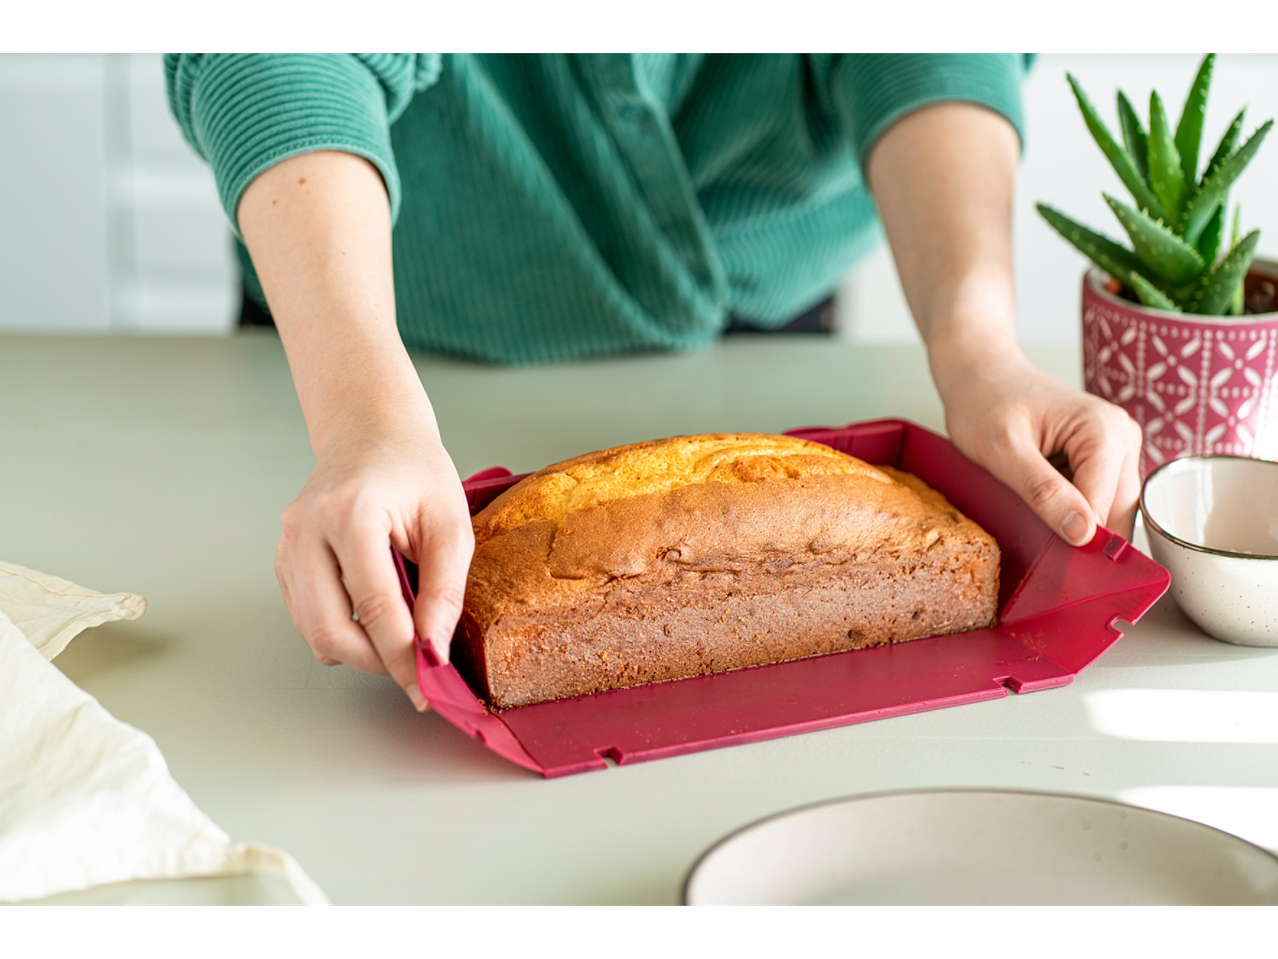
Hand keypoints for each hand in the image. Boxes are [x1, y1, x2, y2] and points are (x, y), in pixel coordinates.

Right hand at [275, 424, 473, 709]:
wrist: (373, 433)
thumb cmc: (415, 471)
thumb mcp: (450, 524)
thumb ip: (444, 589)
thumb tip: (434, 650)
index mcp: (350, 513)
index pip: (375, 607)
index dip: (402, 655)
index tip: (427, 685)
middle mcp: (307, 530)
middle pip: (330, 629)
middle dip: (376, 661)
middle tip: (414, 668)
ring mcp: (288, 545)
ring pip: (313, 630)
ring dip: (358, 649)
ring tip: (399, 636)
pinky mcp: (284, 559)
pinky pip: (306, 616)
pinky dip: (340, 629)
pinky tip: (372, 614)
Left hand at [934, 344, 1141, 543]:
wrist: (980, 374)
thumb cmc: (984, 402)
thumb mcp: (1002, 452)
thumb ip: (1043, 491)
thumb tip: (1082, 533)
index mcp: (1103, 430)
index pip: (1104, 507)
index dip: (1079, 540)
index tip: (1053, 566)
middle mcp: (1122, 435)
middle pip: (1116, 511)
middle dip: (1082, 535)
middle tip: (1040, 547)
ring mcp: (1117, 445)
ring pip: (1110, 508)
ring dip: (1077, 521)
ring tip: (1035, 510)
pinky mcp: (1105, 456)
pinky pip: (1099, 497)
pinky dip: (1074, 508)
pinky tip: (1044, 499)